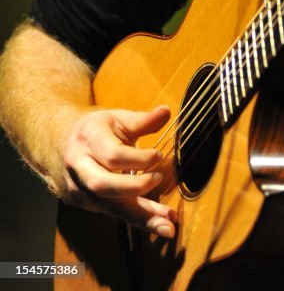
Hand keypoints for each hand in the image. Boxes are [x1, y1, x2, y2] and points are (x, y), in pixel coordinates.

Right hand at [61, 104, 176, 237]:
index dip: (137, 158)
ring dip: (141, 217)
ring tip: (168, 224)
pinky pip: (114, 214)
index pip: (111, 155)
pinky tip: (159, 223)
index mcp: (88, 140)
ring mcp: (80, 190)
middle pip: (102, 185)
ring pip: (109, 207)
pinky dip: (138, 219)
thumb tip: (166, 112)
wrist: (62, 144)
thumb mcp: (117, 119)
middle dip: (133, 187)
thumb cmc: (97, 130)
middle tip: (160, 180)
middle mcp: (79, 167)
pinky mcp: (87, 205)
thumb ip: (142, 120)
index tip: (159, 155)